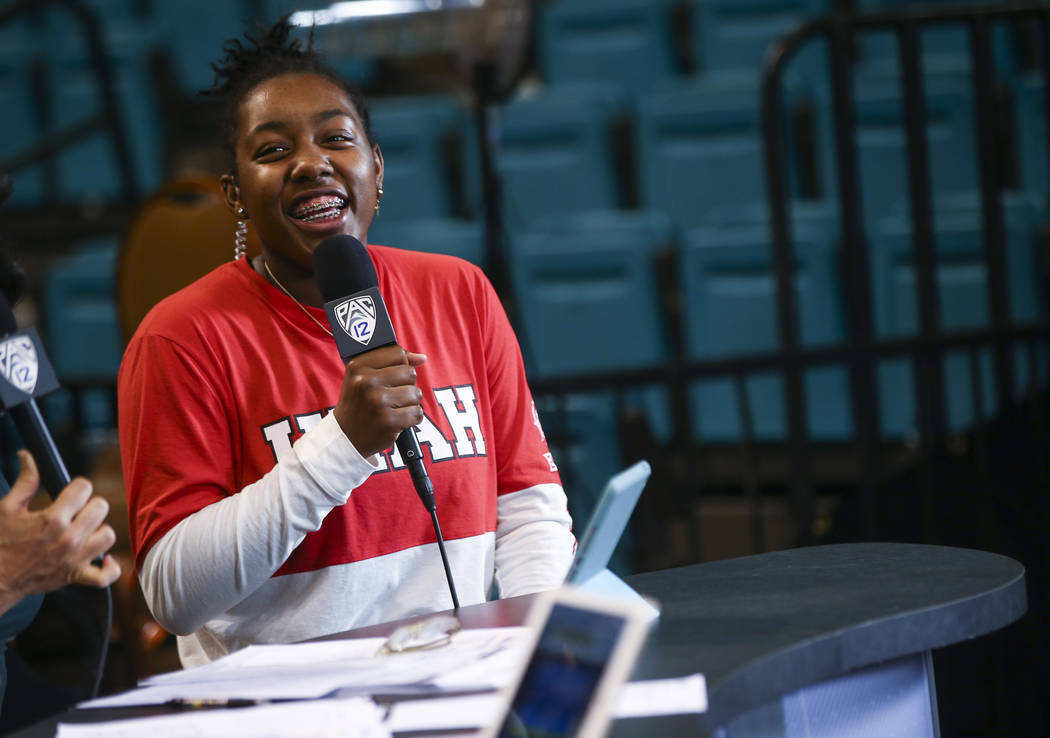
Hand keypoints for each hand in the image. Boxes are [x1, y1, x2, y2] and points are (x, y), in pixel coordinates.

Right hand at [0, 450, 120, 613]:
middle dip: (88, 506)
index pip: (84, 488)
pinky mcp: (76, 577)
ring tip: (84, 530)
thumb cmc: (0, 542)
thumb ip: (25, 481)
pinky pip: (105, 576)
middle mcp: (69, 538)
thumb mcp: (7, 508)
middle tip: (75, 512)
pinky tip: (103, 558)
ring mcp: (75, 559)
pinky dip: (109, 568)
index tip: (70, 493)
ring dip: (98, 530)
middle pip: (100, 508)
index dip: (78, 487)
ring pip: (108, 535)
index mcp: (53, 519)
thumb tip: (28, 456)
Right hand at [333, 345, 427, 458]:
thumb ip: (393, 363)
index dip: (401, 364)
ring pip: (416, 393)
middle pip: (410, 372)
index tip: (394, 375)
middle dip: (407, 384)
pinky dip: (412, 418)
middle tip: (392, 395)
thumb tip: (422, 358)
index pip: (398, 353)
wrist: (346, 436)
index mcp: (359, 366)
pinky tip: (398, 419)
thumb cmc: (359, 403)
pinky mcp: (388, 421)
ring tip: (394, 408)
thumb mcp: (364, 377)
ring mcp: (378, 402)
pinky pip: (417, 413)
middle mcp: (367, 382)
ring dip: (410, 402)